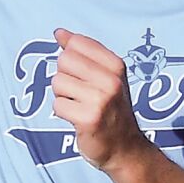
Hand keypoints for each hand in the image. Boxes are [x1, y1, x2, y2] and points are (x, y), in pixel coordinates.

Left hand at [52, 29, 151, 174]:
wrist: (125, 149)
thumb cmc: (112, 110)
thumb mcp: (106, 76)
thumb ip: (83, 53)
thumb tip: (59, 33)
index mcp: (116, 65)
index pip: (77, 43)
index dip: (71, 58)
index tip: (82, 75)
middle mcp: (111, 80)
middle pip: (64, 61)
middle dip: (65, 77)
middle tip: (80, 93)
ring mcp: (100, 100)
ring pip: (58, 83)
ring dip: (63, 96)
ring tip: (80, 106)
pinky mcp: (88, 119)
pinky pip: (57, 105)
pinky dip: (63, 113)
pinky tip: (78, 118)